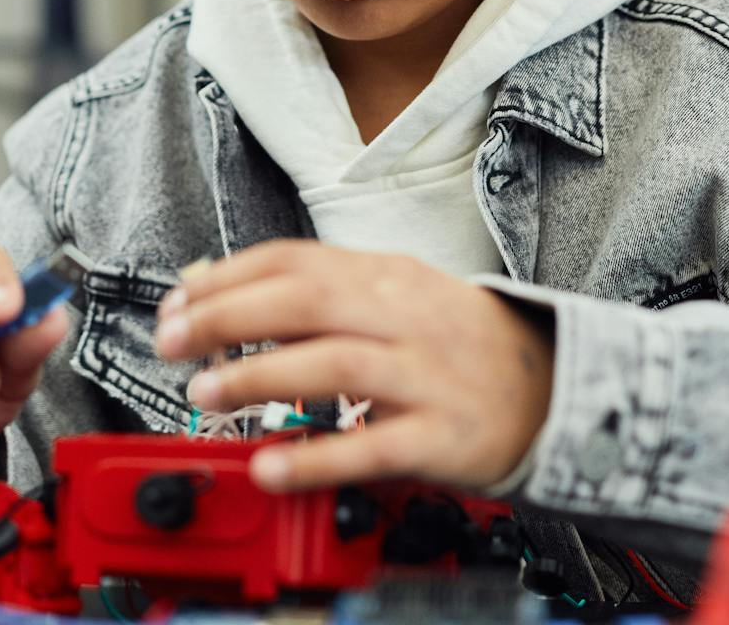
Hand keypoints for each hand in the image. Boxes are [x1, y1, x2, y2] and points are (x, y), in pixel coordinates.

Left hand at [154, 240, 553, 492]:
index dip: (226, 280)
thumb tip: (209, 279)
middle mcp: (405, 317)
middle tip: (171, 341)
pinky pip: (373, 447)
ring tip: (206, 393)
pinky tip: (270, 466)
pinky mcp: (442, 437)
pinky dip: (316, 459)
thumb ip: (311, 288)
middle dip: (227, 319)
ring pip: (335, 366)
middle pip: (304, 303)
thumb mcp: (391, 294)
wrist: (557, 390)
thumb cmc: (455, 342)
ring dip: (261, 378)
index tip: (176, 303)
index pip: (293, 261)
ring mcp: (426, 377)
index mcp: (386, 276)